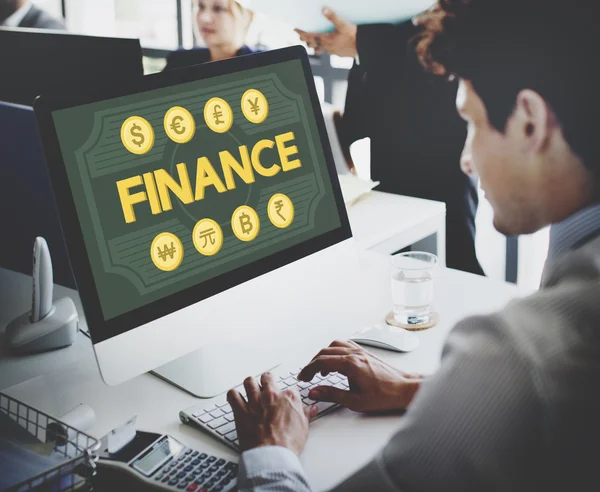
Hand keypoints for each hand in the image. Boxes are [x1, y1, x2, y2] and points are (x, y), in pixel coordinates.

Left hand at [227, 373, 317, 455]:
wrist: (272, 455)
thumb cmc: (288, 443)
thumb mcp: (304, 428)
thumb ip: (306, 414)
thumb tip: (311, 409)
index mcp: (288, 398)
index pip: (288, 388)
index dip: (285, 395)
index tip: (284, 400)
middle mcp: (271, 396)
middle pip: (267, 378)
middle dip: (266, 380)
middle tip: (266, 384)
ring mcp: (255, 402)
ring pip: (249, 382)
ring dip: (249, 385)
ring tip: (250, 388)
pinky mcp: (241, 410)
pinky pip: (233, 395)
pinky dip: (233, 396)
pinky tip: (235, 398)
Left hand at [295, 8, 357, 57]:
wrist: (362, 48)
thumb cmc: (353, 37)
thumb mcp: (343, 24)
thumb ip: (333, 17)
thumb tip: (324, 9)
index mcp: (326, 39)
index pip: (310, 36)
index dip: (302, 33)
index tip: (296, 29)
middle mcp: (327, 47)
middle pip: (312, 43)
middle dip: (305, 38)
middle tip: (299, 34)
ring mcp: (331, 51)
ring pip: (317, 49)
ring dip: (312, 44)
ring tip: (308, 41)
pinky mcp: (336, 53)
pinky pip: (325, 51)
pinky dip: (321, 48)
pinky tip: (322, 46)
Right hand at [298, 340, 423, 412]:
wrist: (404, 389)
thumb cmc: (384, 395)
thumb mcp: (354, 401)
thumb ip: (331, 394)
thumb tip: (314, 392)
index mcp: (350, 364)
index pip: (322, 362)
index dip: (308, 369)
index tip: (303, 377)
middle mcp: (354, 354)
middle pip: (325, 352)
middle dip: (312, 363)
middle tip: (307, 375)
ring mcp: (360, 351)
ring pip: (334, 346)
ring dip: (323, 355)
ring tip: (320, 369)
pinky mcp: (365, 353)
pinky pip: (345, 345)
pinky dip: (334, 351)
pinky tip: (335, 361)